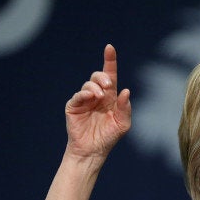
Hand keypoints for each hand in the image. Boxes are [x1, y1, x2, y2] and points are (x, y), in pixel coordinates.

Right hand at [64, 44, 131, 158]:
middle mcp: (97, 96)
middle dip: (103, 77)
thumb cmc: (108, 137)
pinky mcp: (74, 107)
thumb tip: (126, 91)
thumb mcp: (123, 124)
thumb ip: (125, 108)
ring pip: (88, 84)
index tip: (109, 48)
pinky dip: (84, 94)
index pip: (110, 75)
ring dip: (95, 87)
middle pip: (98, 76)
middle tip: (108, 86)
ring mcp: (85, 100)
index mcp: (110, 97)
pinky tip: (91, 97)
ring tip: (99, 96)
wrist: (93, 151)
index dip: (110, 61)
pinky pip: (78, 96)